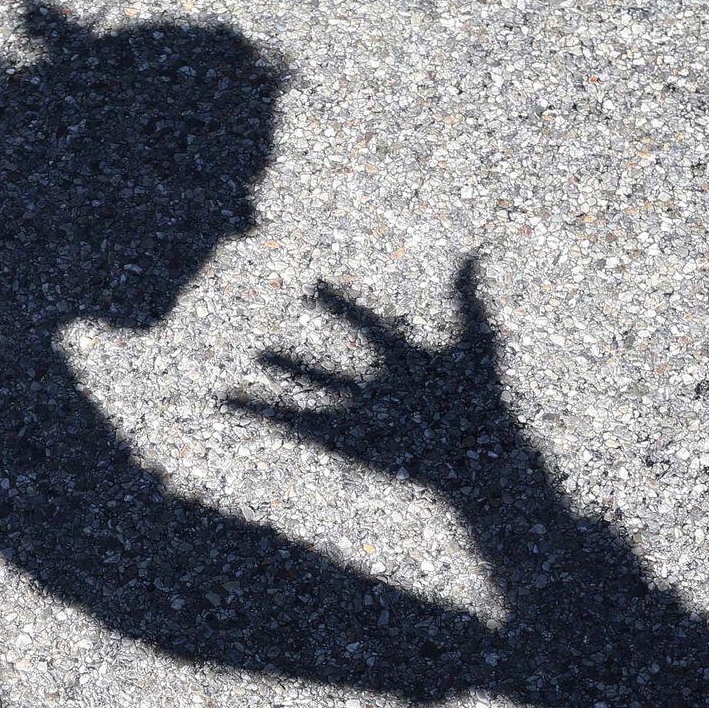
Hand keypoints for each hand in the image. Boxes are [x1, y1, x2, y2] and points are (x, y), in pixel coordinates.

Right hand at [228, 255, 511, 485]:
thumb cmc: (480, 400)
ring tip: (248, 368)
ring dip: (278, 380)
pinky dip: (255, 411)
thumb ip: (468, 298)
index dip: (340, 306)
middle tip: (266, 345)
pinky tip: (228, 401)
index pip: (365, 325)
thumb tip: (475, 251)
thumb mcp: (476, 340)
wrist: (474, 456)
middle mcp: (374, 389)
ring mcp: (355, 414)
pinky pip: (290, 421)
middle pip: (327, 368)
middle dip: (297, 359)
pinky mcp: (338, 437)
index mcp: (402, 362)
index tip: (311, 286)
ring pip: (308, 391)